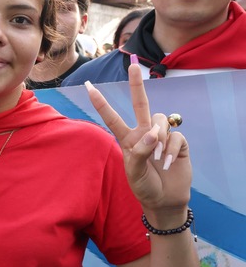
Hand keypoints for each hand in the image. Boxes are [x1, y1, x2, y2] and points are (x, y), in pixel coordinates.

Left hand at [85, 63, 191, 222]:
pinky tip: (168, 163)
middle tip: (134, 66)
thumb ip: (140, 151)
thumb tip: (154, 132)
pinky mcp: (178, 142)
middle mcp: (143, 132)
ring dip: (159, 137)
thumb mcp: (134, 172)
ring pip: (160, 119)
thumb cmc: (144, 186)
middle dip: (137, 85)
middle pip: (141, 103)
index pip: (111, 118)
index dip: (101, 103)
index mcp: (126, 139)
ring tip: (157, 157)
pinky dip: (171, 149)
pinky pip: (176, 136)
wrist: (164, 200)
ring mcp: (161, 136)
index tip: (88, 86)